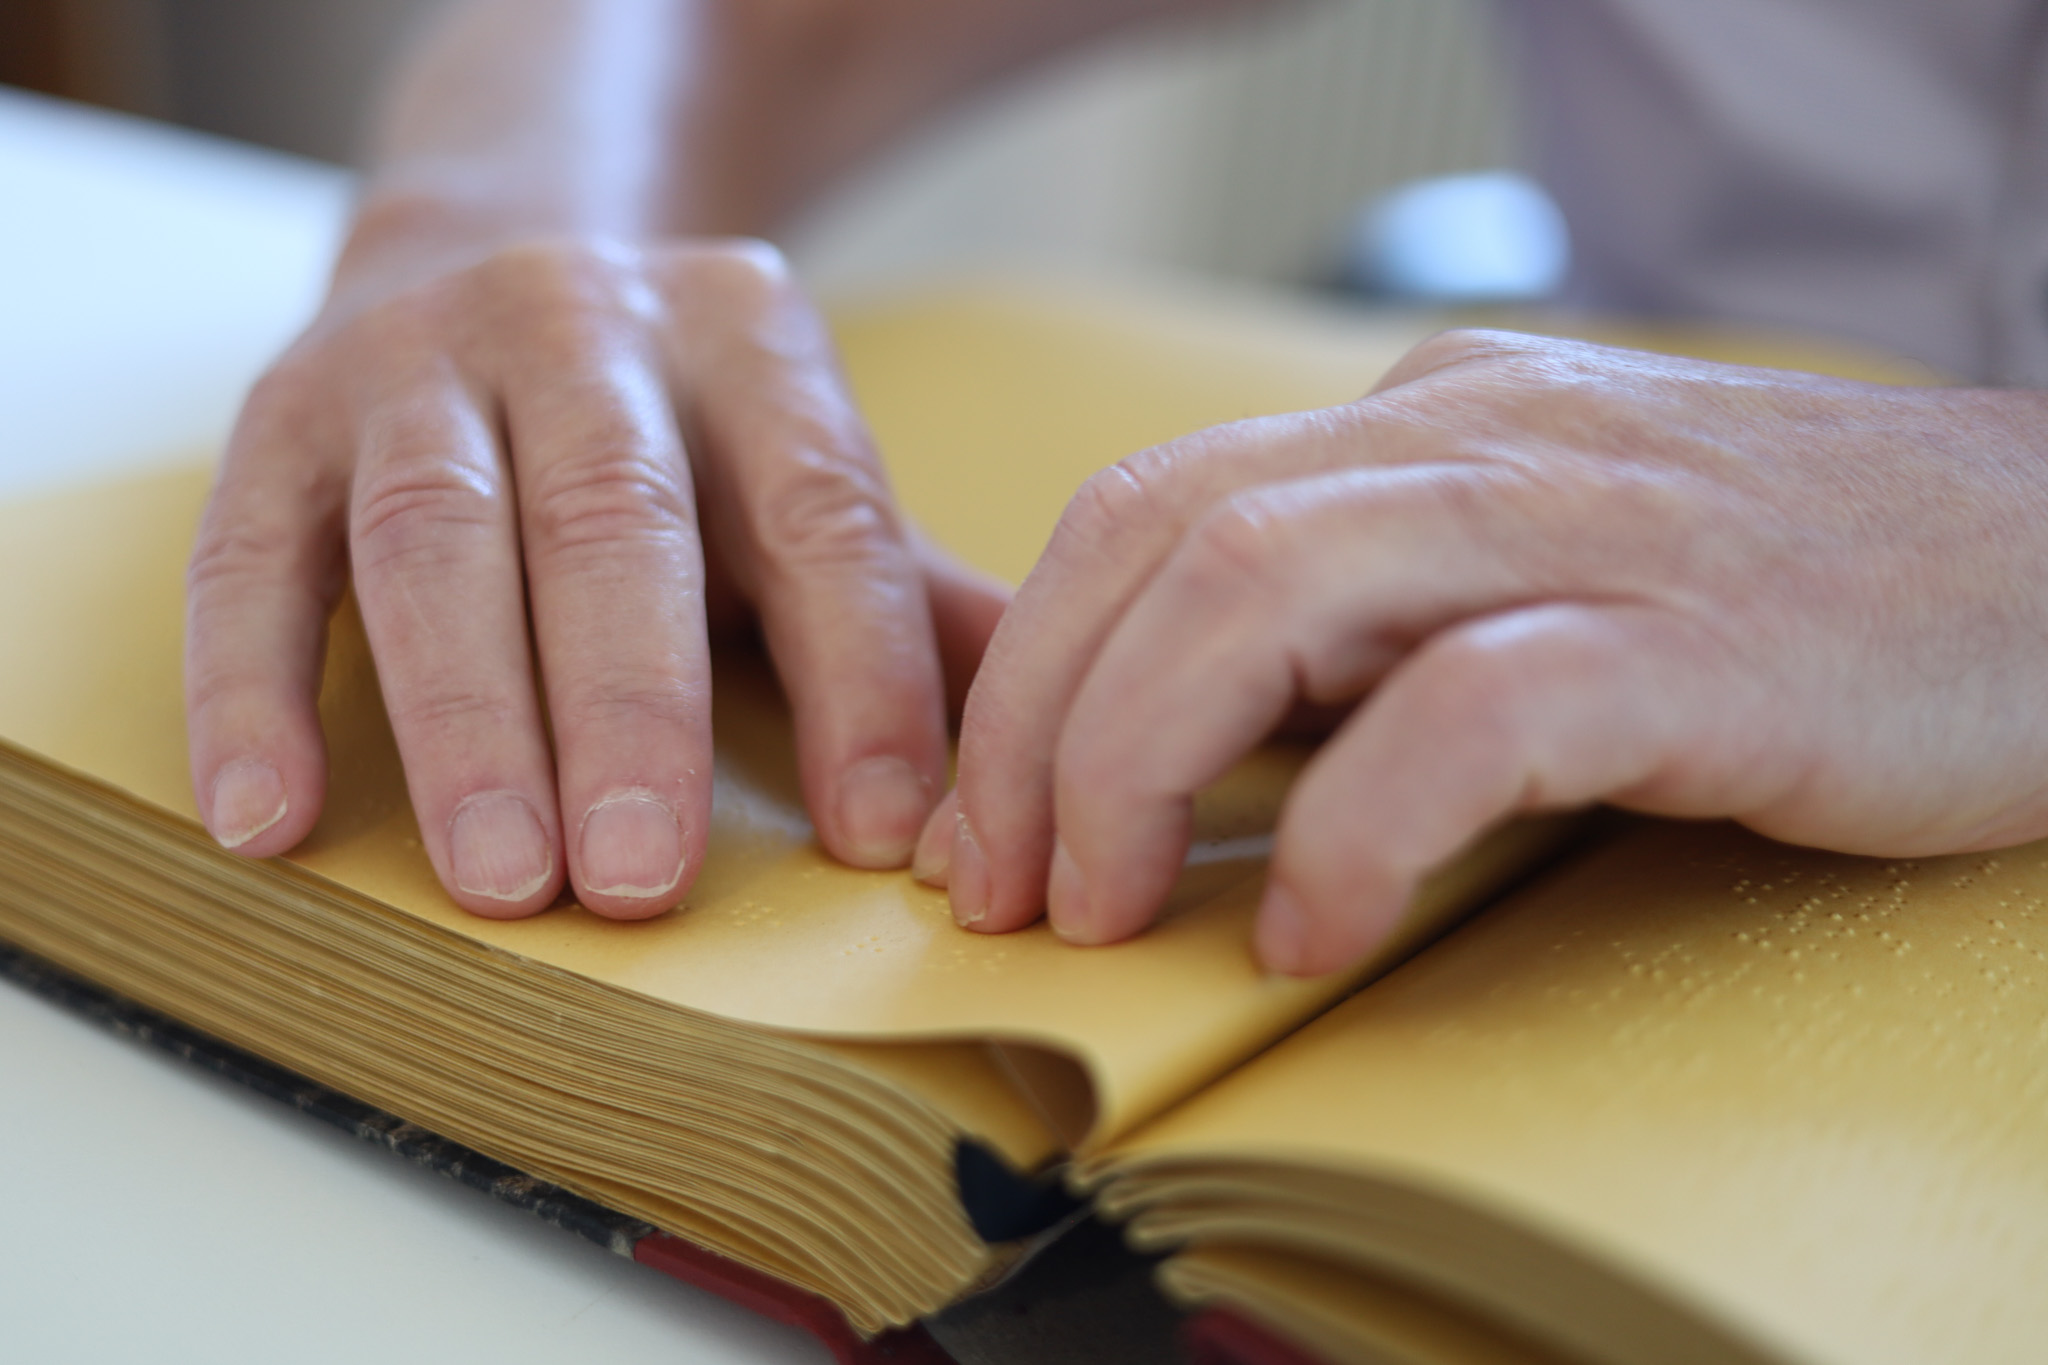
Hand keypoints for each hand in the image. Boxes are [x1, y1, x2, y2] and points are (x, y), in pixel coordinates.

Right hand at [186, 235, 1005, 918]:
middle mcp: (583, 325)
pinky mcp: (280, 417)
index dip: (860, 676)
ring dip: (468, 718)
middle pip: (615, 521)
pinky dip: (252, 689)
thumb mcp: (803, 478)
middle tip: (642, 880)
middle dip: (633, 707)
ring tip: (501, 879)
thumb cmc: (682, 434)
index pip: (822, 512)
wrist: (496, 256)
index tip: (882, 835)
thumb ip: (907, 599)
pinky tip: (271, 818)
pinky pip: (249, 557)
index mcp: (750, 340)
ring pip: (437, 538)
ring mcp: (417, 360)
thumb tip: (1044, 738)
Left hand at [916, 330, 2047, 974]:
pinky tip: (1315, 931)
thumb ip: (1377, 618)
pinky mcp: (1696, 640)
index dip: (1026, 664)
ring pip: (1264, 585)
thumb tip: (1190, 742)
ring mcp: (1584, 523)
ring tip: (1111, 912)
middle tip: (1005, 888)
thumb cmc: (1786, 595)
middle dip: (1039, 723)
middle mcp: (1474, 437)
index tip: (984, 816)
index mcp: (1423, 417)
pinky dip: (1359, 824)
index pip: (1145, 502)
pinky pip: (1470, 710)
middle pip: (1163, 534)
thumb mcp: (1535, 566)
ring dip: (1139, 761)